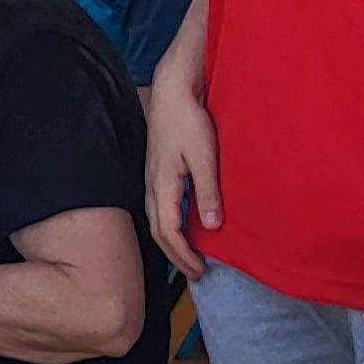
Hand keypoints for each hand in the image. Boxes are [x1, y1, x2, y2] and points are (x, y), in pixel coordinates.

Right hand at [142, 80, 220, 279]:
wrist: (172, 91)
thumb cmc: (188, 120)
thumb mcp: (204, 156)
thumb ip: (207, 191)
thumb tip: (211, 226)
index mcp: (162, 185)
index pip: (168, 233)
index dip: (183, 256)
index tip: (200, 271)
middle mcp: (152, 185)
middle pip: (158, 231)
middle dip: (176, 255)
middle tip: (195, 272)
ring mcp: (152, 177)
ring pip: (156, 219)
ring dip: (172, 241)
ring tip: (189, 253)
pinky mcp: (157, 169)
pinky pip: (160, 206)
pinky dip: (170, 223)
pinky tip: (184, 222)